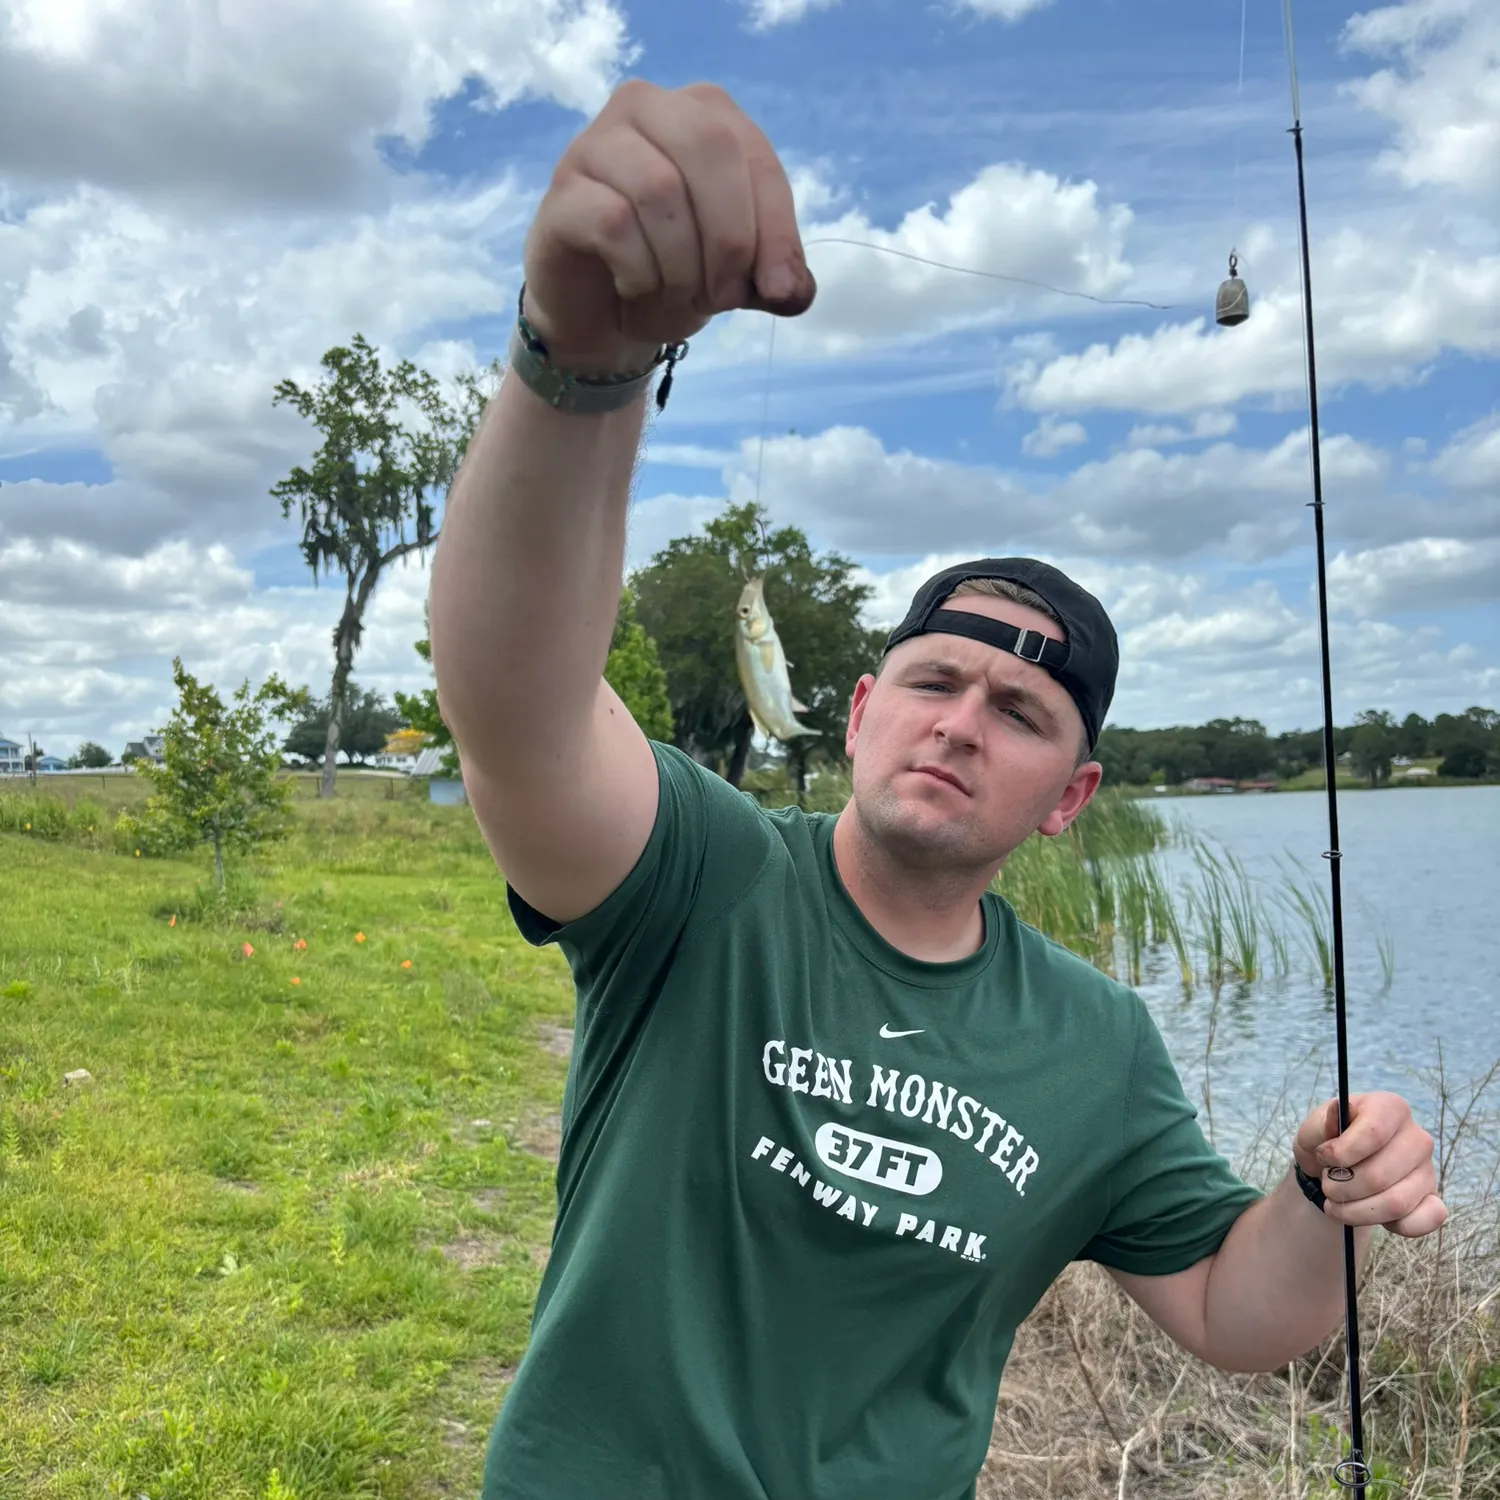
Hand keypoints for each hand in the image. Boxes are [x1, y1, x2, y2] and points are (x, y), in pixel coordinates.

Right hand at [521, 79, 816, 370]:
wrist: (601, 312)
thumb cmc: (674, 272)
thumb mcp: (739, 277)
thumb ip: (776, 277)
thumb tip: (792, 291)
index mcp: (705, 113)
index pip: (757, 158)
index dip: (776, 230)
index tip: (780, 292)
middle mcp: (648, 107)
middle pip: (709, 148)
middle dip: (728, 238)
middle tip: (721, 297)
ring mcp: (596, 143)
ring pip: (659, 187)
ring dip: (679, 265)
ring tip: (674, 297)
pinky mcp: (563, 190)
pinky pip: (612, 222)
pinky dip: (638, 271)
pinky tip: (634, 288)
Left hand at [1294, 1092, 1446, 1237]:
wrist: (1336, 1169)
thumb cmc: (1327, 1143)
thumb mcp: (1313, 1129)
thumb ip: (1321, 1124)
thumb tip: (1337, 1112)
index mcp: (1390, 1109)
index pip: (1374, 1132)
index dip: (1342, 1153)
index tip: (1323, 1158)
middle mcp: (1417, 1138)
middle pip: (1380, 1175)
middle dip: (1342, 1188)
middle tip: (1327, 1185)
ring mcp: (1428, 1170)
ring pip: (1396, 1203)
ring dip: (1356, 1211)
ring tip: (1337, 1202)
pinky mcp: (1432, 1199)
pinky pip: (1424, 1221)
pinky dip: (1393, 1226)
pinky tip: (1369, 1213)